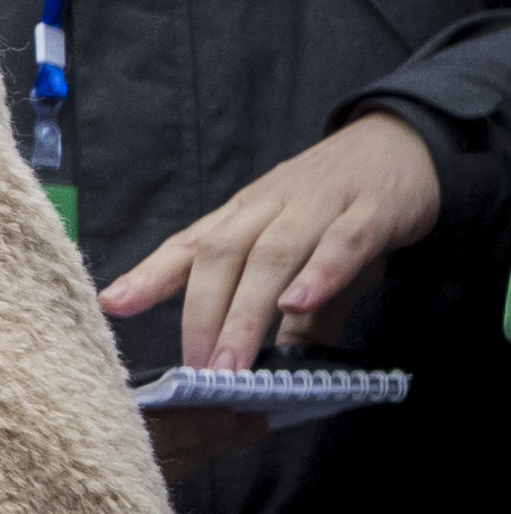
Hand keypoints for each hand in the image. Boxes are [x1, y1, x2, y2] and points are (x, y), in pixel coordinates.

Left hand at [98, 111, 441, 370]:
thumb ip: (293, 313)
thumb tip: (277, 368)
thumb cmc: (341, 206)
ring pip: (273, 254)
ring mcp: (318, 205)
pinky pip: (341, 242)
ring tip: (232, 360)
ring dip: (248, 310)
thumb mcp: (308, 255)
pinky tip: (296, 303)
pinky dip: (318, 273)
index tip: (111, 305)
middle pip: (223, 256)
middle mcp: (269, 206)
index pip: (189, 245)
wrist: (402, 142)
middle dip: (203, 316)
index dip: (149, 275)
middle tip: (197, 371)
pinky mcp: (372, 210)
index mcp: (243, 215)